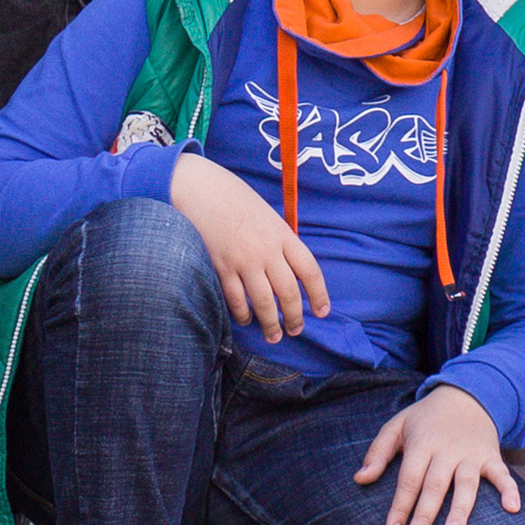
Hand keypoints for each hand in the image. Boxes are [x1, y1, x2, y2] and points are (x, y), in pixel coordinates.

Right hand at [169, 150, 330, 339]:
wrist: (202, 189)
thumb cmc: (235, 199)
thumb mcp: (267, 214)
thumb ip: (280, 241)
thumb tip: (291, 268)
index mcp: (282, 234)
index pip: (309, 270)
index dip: (319, 294)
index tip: (322, 312)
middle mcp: (267, 250)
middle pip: (288, 292)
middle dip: (295, 317)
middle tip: (295, 330)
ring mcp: (244, 260)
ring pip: (264, 303)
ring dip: (271, 324)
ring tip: (274, 336)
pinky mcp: (222, 267)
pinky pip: (236, 300)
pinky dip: (243, 315)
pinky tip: (246, 320)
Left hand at [354, 385, 514, 524]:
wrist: (467, 394)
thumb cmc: (426, 418)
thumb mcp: (397, 425)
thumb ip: (378, 452)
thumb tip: (359, 479)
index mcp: (421, 443)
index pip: (409, 478)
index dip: (400, 505)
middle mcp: (446, 450)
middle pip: (435, 486)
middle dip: (424, 515)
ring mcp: (471, 454)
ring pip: (466, 484)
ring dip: (460, 509)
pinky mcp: (491, 457)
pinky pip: (502, 474)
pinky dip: (509, 489)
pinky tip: (512, 508)